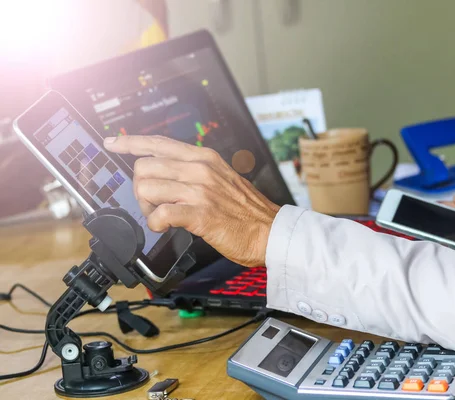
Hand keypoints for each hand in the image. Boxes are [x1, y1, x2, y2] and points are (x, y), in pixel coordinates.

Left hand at [104, 135, 280, 266]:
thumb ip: (195, 170)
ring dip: (145, 207)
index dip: (130, 142)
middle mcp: (200, 169)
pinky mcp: (200, 214)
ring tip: (159, 216)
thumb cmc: (246, 209)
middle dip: (139, 187)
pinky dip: (154, 223)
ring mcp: (200, 190)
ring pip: (147, 188)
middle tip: (151, 203)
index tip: (112, 143)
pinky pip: (160, 214)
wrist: (270, 230)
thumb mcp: (222, 177)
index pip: (158, 142)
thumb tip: (166, 173)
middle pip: (145, 166)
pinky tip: (164, 226)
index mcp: (204, 157)